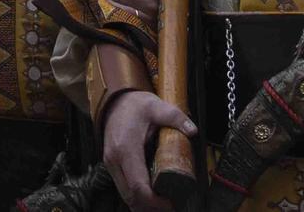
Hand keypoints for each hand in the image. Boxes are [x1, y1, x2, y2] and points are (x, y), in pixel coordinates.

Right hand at [103, 89, 199, 211]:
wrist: (115, 102)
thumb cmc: (135, 106)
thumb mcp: (157, 106)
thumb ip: (175, 117)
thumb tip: (192, 130)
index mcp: (126, 149)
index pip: (138, 186)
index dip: (155, 201)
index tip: (170, 203)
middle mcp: (115, 159)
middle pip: (131, 196)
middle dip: (151, 207)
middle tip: (171, 206)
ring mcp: (111, 164)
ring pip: (125, 195)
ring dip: (143, 204)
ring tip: (163, 204)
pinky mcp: (112, 165)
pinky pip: (123, 188)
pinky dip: (137, 197)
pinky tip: (152, 197)